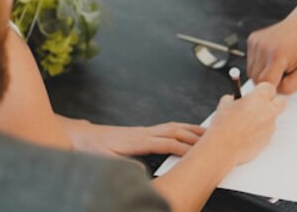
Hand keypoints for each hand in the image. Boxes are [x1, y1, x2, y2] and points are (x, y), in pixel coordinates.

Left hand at [62, 117, 204, 156]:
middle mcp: (144, 132)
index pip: (167, 142)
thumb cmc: (93, 148)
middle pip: (175, 131)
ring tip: (208, 133)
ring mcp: (145, 130)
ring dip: (191, 129)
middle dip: (195, 135)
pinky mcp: (143, 131)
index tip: (199, 152)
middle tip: (214, 140)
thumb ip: (124, 165)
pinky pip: (168, 128)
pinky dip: (182, 128)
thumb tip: (142, 171)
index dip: (184, 147)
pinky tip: (188, 131)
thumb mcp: (106, 160)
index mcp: (138, 140)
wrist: (82, 136)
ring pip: (173, 127)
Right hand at [203, 83, 286, 163]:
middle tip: (260, 106)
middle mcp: (268, 111)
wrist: (223, 148)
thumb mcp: (224, 104)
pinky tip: (247, 135)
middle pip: (281, 102)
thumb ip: (235, 99)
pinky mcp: (268, 140)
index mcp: (258, 98)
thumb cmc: (223, 126)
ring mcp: (270, 127)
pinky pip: (267, 132)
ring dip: (265, 119)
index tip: (256, 94)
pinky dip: (260, 132)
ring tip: (247, 124)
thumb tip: (237, 99)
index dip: (262, 91)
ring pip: (273, 119)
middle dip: (273, 102)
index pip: (269, 87)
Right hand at [247, 0, 296, 93]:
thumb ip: (290, 87)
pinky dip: (260, 63)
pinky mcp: (252, 39)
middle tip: (283, 73)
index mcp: (278, 55)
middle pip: (256, 79)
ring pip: (251, 71)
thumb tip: (272, 93)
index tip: (283, 84)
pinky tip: (273, 56)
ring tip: (278, 64)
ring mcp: (256, 42)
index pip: (265, 84)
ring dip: (263, 72)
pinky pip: (251, 61)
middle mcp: (264, 47)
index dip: (273, 88)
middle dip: (268, 81)